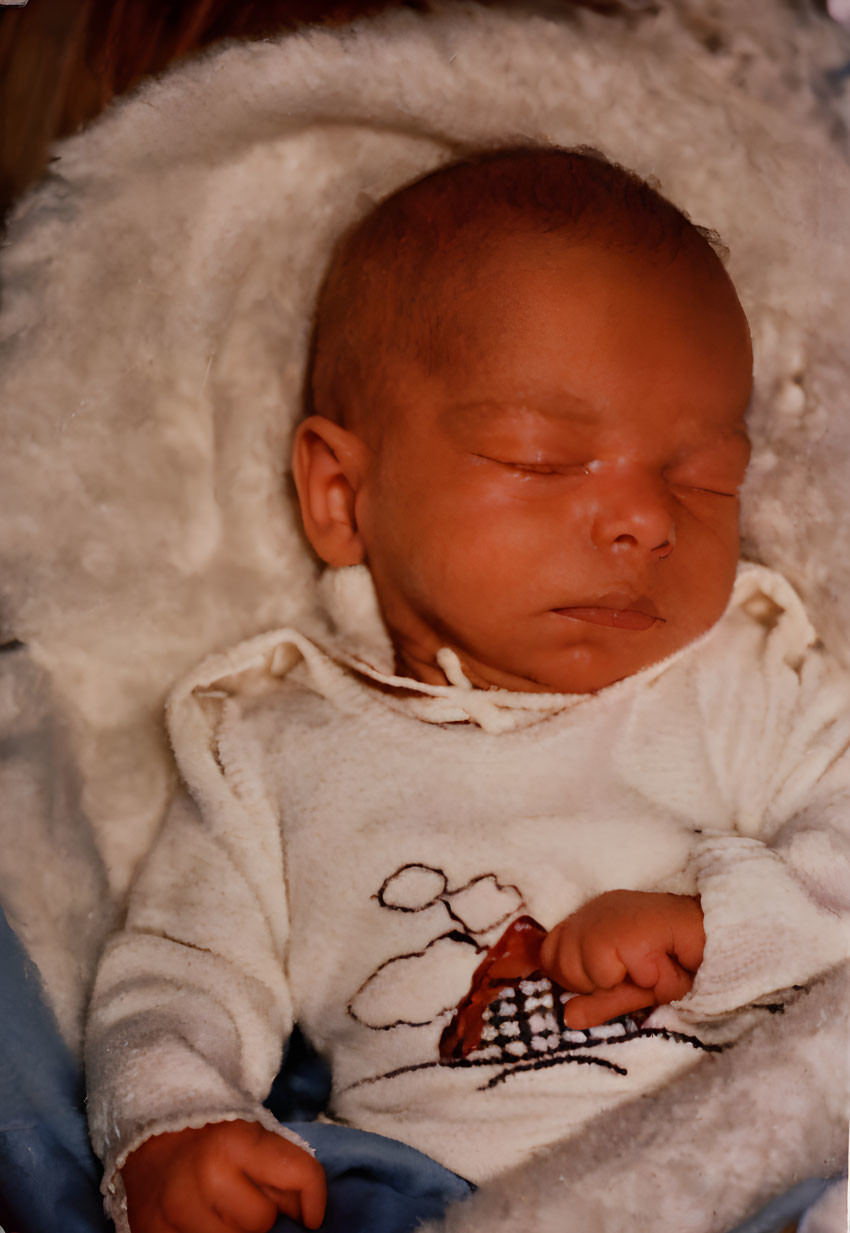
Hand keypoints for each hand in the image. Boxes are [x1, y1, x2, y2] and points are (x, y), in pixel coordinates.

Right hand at [122, 1119, 326, 1232]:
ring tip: (219, 1210)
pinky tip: (200, 1222)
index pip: (299, 1174)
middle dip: (260, 1213)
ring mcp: (175, 1210)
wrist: (147, 1134)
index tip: (311, 1216)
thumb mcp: (251, 1134)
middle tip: (245, 1198)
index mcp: (235, 1141)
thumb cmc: (210, 1134)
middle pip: (262, 1221)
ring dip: (233, 1231)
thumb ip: (282, 1170)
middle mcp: (205, 1175)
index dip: (314, 1198)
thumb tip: (308, 1216)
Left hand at [540, 890, 704, 1029]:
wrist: (721, 937)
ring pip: (585, 972)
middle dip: (599, 983)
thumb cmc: (680, 962)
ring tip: (654, 966)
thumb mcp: (636, 989)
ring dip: (623, 981)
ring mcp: (606, 915)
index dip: (574, 978)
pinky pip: (610, 971)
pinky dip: (641, 977)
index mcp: (589, 921)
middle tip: (638, 972)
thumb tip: (568, 1018)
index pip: (548, 954)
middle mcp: (592, 912)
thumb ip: (600, 1001)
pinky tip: (664, 962)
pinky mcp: (624, 926)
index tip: (612, 980)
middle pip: (560, 965)